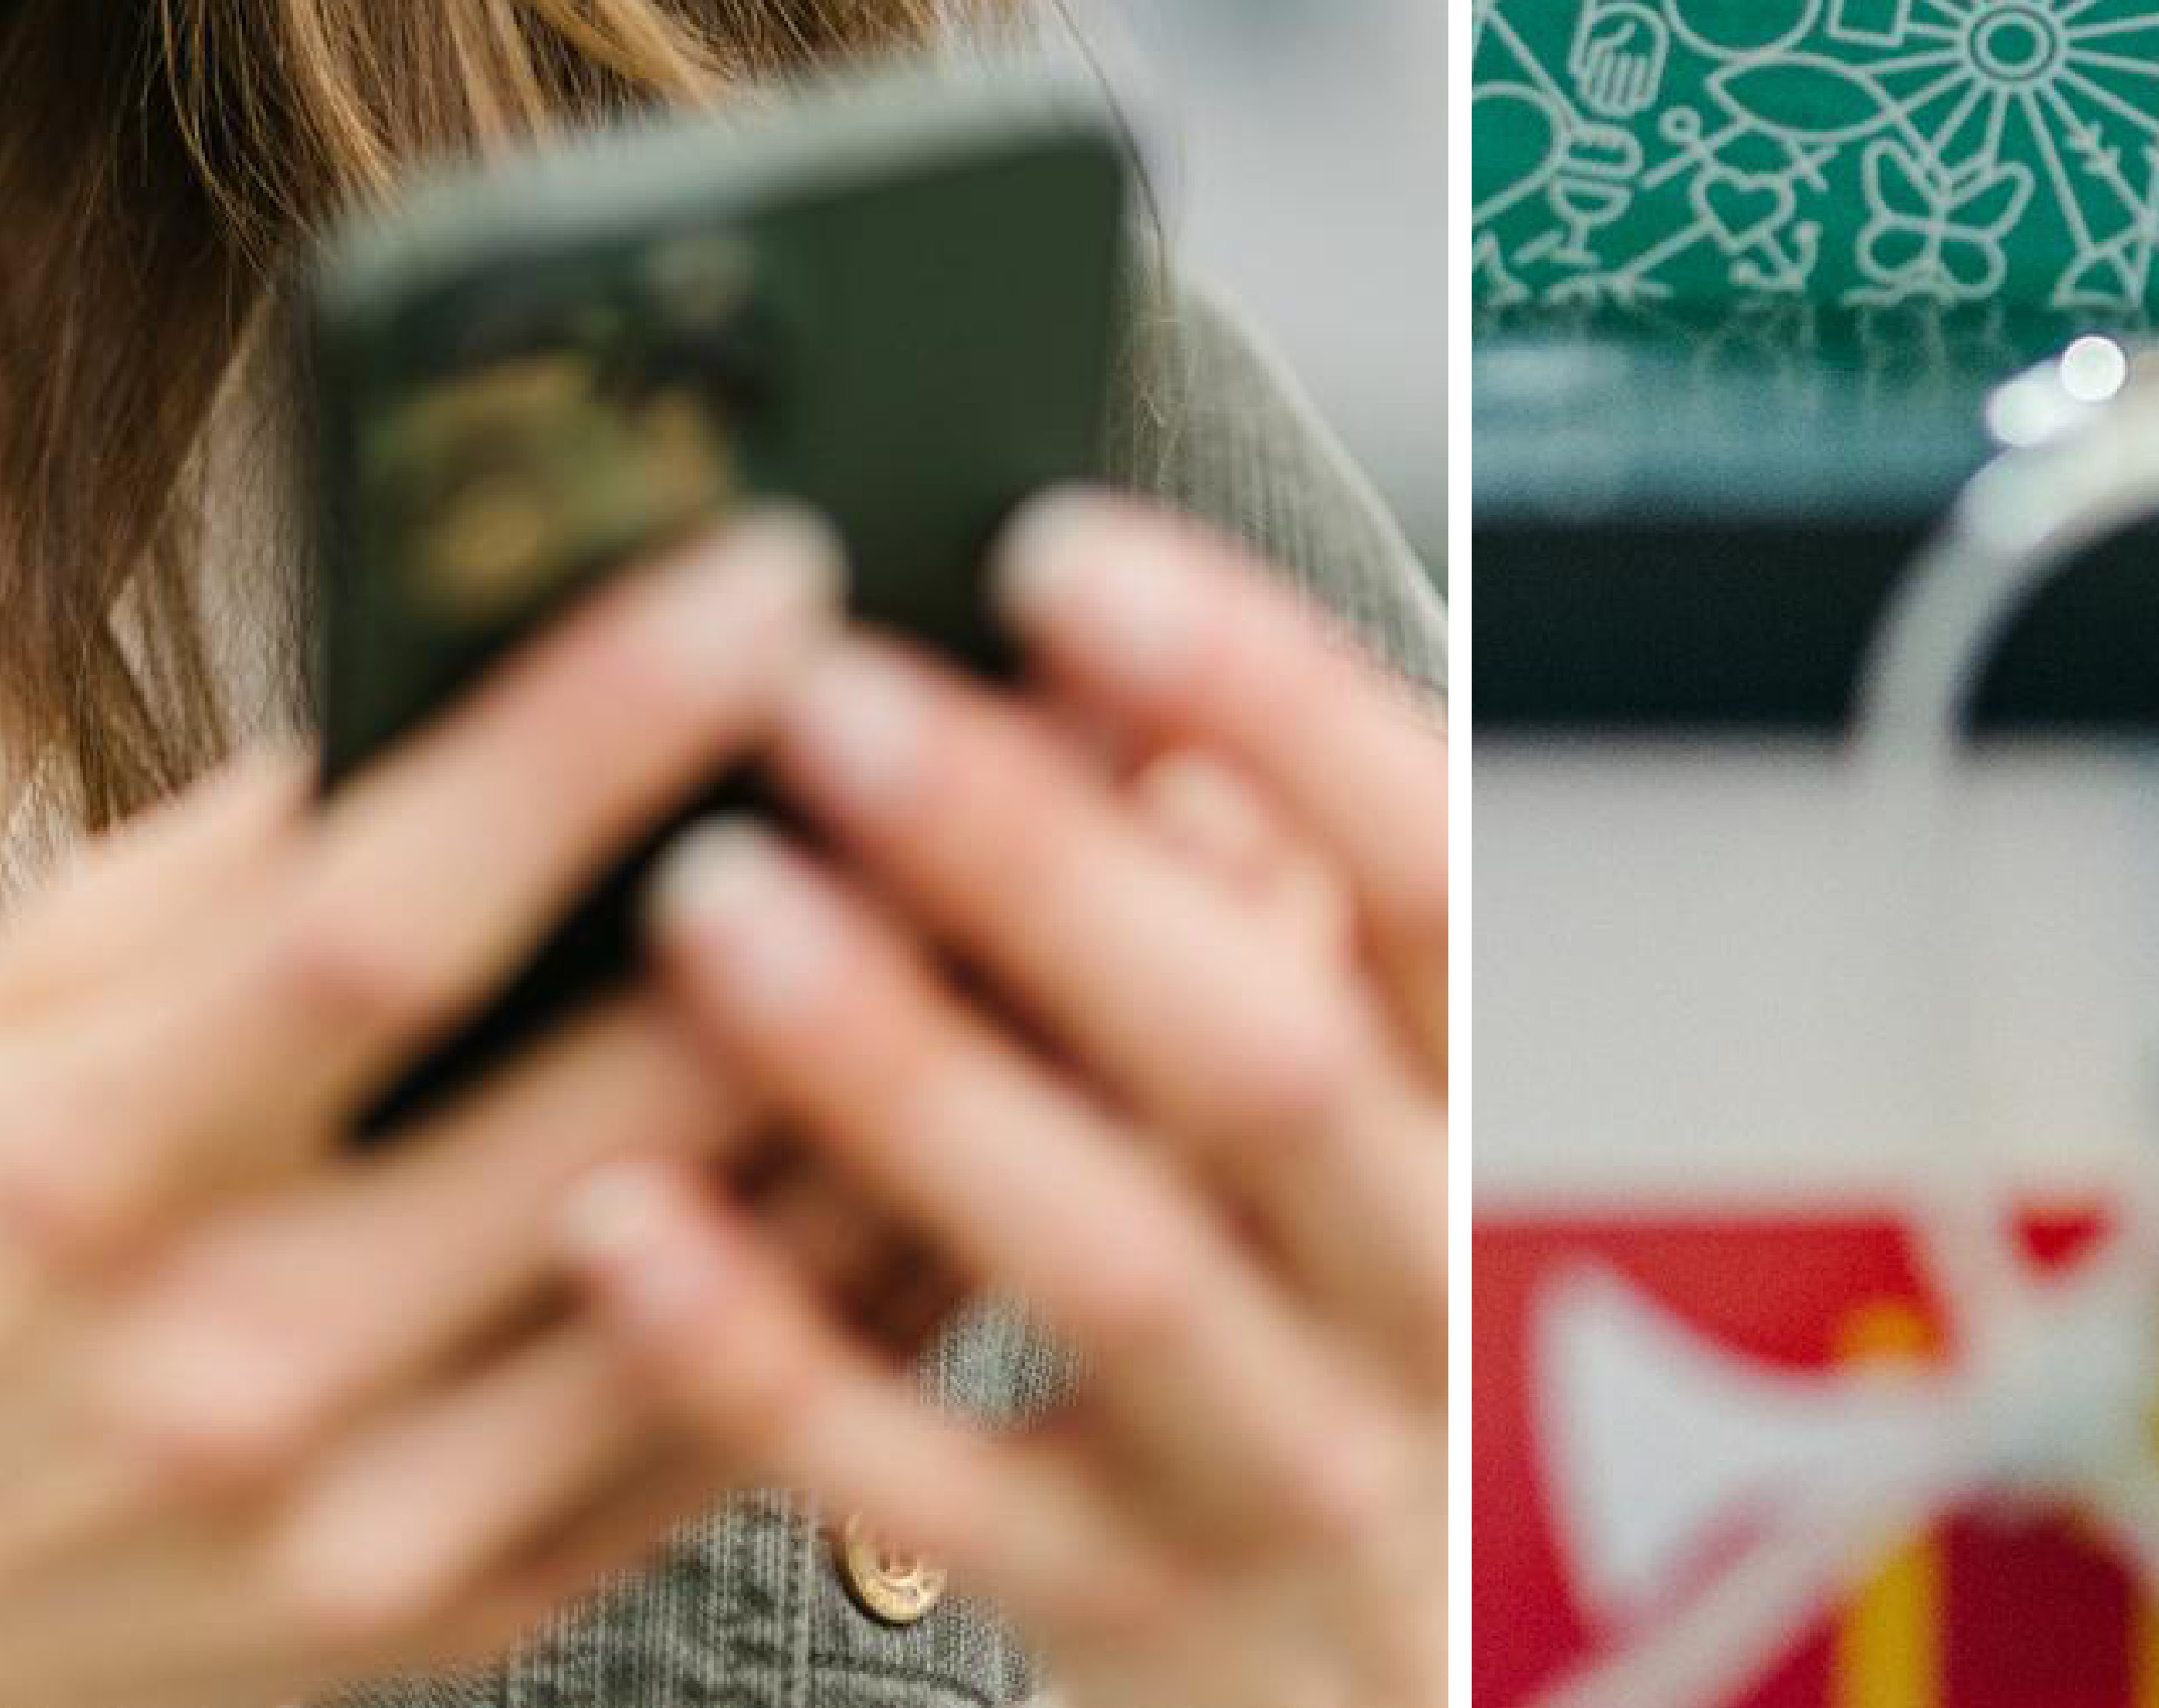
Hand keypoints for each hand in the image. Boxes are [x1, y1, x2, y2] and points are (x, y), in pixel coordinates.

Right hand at [0, 511, 929, 1707]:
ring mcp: (357, 1521)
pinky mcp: (455, 1624)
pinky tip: (996, 1122)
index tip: (768, 571)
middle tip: (1026, 709)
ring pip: (728, 1274)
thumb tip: (455, 670)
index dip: (596, 731)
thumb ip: (221, 871)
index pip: (389, 912)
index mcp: (87, 1164)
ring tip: (1080, 890)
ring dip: (932, 1071)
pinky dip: (881, 1277)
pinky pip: (733, 1434)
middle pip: (617, 1096)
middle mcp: (230, 1357)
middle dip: (854, 883)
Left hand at [558, 490, 1440, 1707]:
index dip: (1268, 699)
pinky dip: (777, 1355)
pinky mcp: (1156, 1627)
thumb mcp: (1438, 1138)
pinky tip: (630, 1220)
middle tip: (833, 698)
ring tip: (709, 898)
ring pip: (1109, 1263)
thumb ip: (1333, 953)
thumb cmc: (1407, 1352)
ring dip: (903, 1069)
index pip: (1434, 869)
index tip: (1064, 557)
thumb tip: (1184, 750)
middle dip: (1044, 863)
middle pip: (1264, 1059)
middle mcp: (1443, 1294)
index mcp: (1529, 1116)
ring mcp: (1304, 1475)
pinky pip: (943, 1490)